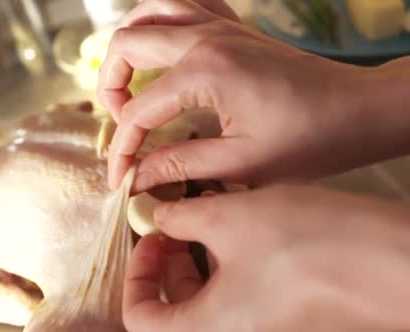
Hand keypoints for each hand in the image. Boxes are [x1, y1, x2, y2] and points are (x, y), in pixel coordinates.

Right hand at [98, 0, 409, 190]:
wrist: (357, 109)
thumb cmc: (310, 137)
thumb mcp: (241, 163)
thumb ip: (180, 166)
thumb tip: (139, 176)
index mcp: (204, 71)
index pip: (139, 111)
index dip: (123, 149)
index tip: (120, 179)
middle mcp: (205, 38)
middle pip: (128, 45)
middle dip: (110, 87)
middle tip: (121, 123)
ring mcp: (220, 26)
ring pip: (150, 11)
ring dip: (129, 45)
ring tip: (129, 82)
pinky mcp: (234, 27)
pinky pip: (185, 4)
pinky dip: (162, 21)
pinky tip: (164, 49)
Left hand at [123, 185, 409, 331]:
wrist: (399, 262)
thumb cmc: (308, 244)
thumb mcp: (227, 218)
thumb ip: (178, 217)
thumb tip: (158, 216)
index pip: (141, 318)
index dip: (137, 274)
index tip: (151, 238)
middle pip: (178, 310)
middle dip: (172, 262)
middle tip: (181, 221)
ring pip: (215, 301)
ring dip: (206, 258)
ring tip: (216, 212)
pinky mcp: (298, 327)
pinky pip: (249, 299)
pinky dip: (237, 265)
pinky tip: (249, 225)